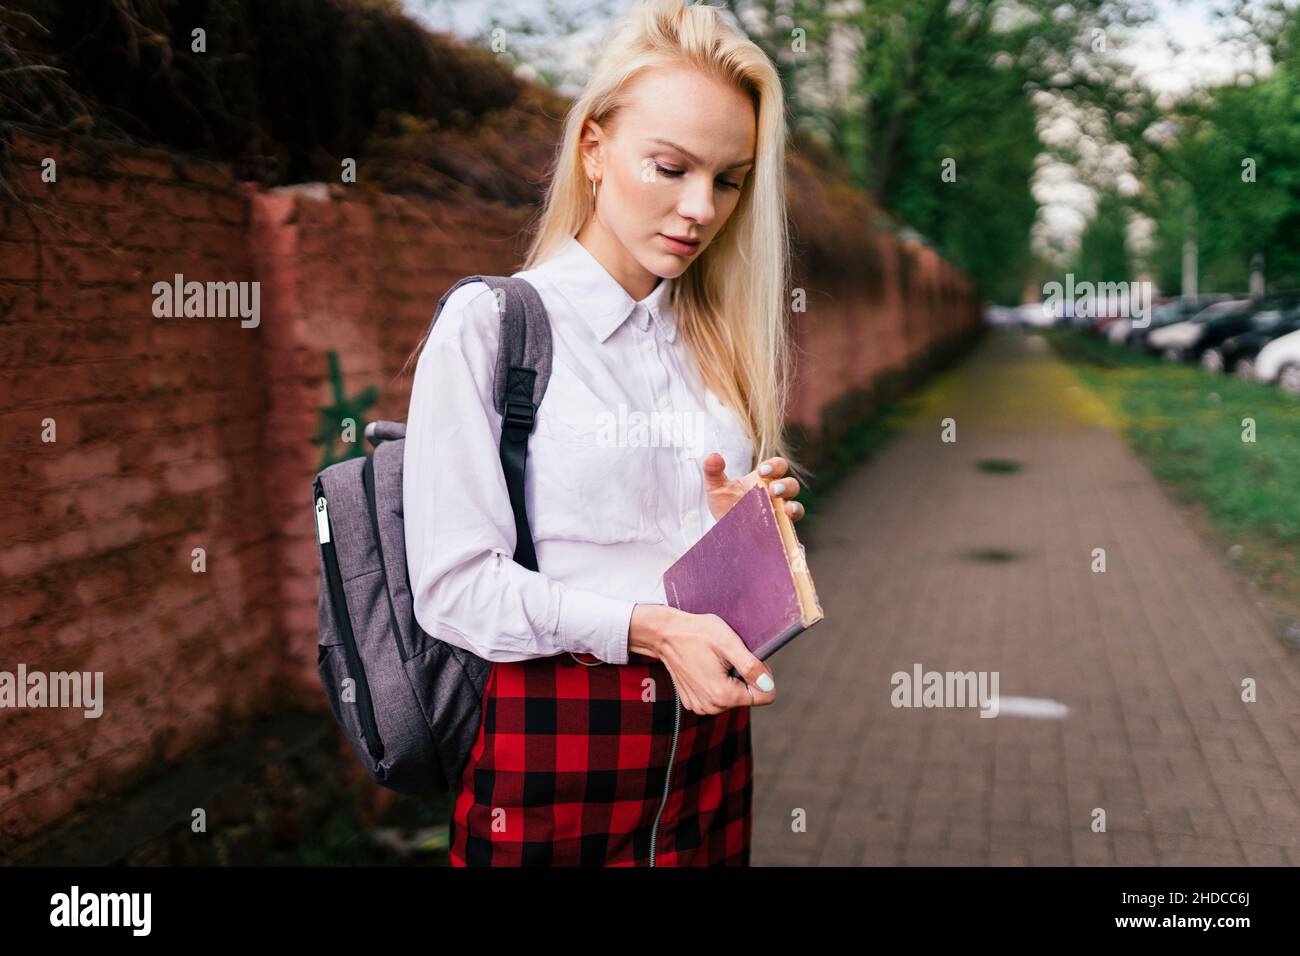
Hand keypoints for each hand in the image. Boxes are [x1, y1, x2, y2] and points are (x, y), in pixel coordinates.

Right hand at [628, 605, 775, 714]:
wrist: (665, 634)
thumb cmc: (696, 633)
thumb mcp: (728, 643)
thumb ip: (751, 666)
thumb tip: (769, 684)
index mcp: (723, 695)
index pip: (765, 696)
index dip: (763, 676)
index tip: (748, 659)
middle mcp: (712, 707)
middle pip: (748, 697)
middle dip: (744, 677)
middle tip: (727, 657)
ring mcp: (701, 707)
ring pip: (734, 697)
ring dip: (730, 680)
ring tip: (714, 661)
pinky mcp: (693, 702)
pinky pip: (718, 697)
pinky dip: (717, 682)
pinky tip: (705, 667)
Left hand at [702, 453, 804, 523]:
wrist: (724, 531)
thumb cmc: (725, 505)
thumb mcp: (716, 487)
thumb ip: (713, 470)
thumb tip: (713, 456)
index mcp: (763, 479)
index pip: (776, 466)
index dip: (774, 466)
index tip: (762, 471)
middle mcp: (775, 494)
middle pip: (790, 484)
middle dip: (784, 485)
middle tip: (773, 490)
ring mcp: (779, 512)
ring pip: (795, 504)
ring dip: (793, 504)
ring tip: (784, 508)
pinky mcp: (781, 528)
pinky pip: (792, 524)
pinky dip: (793, 520)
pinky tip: (786, 518)